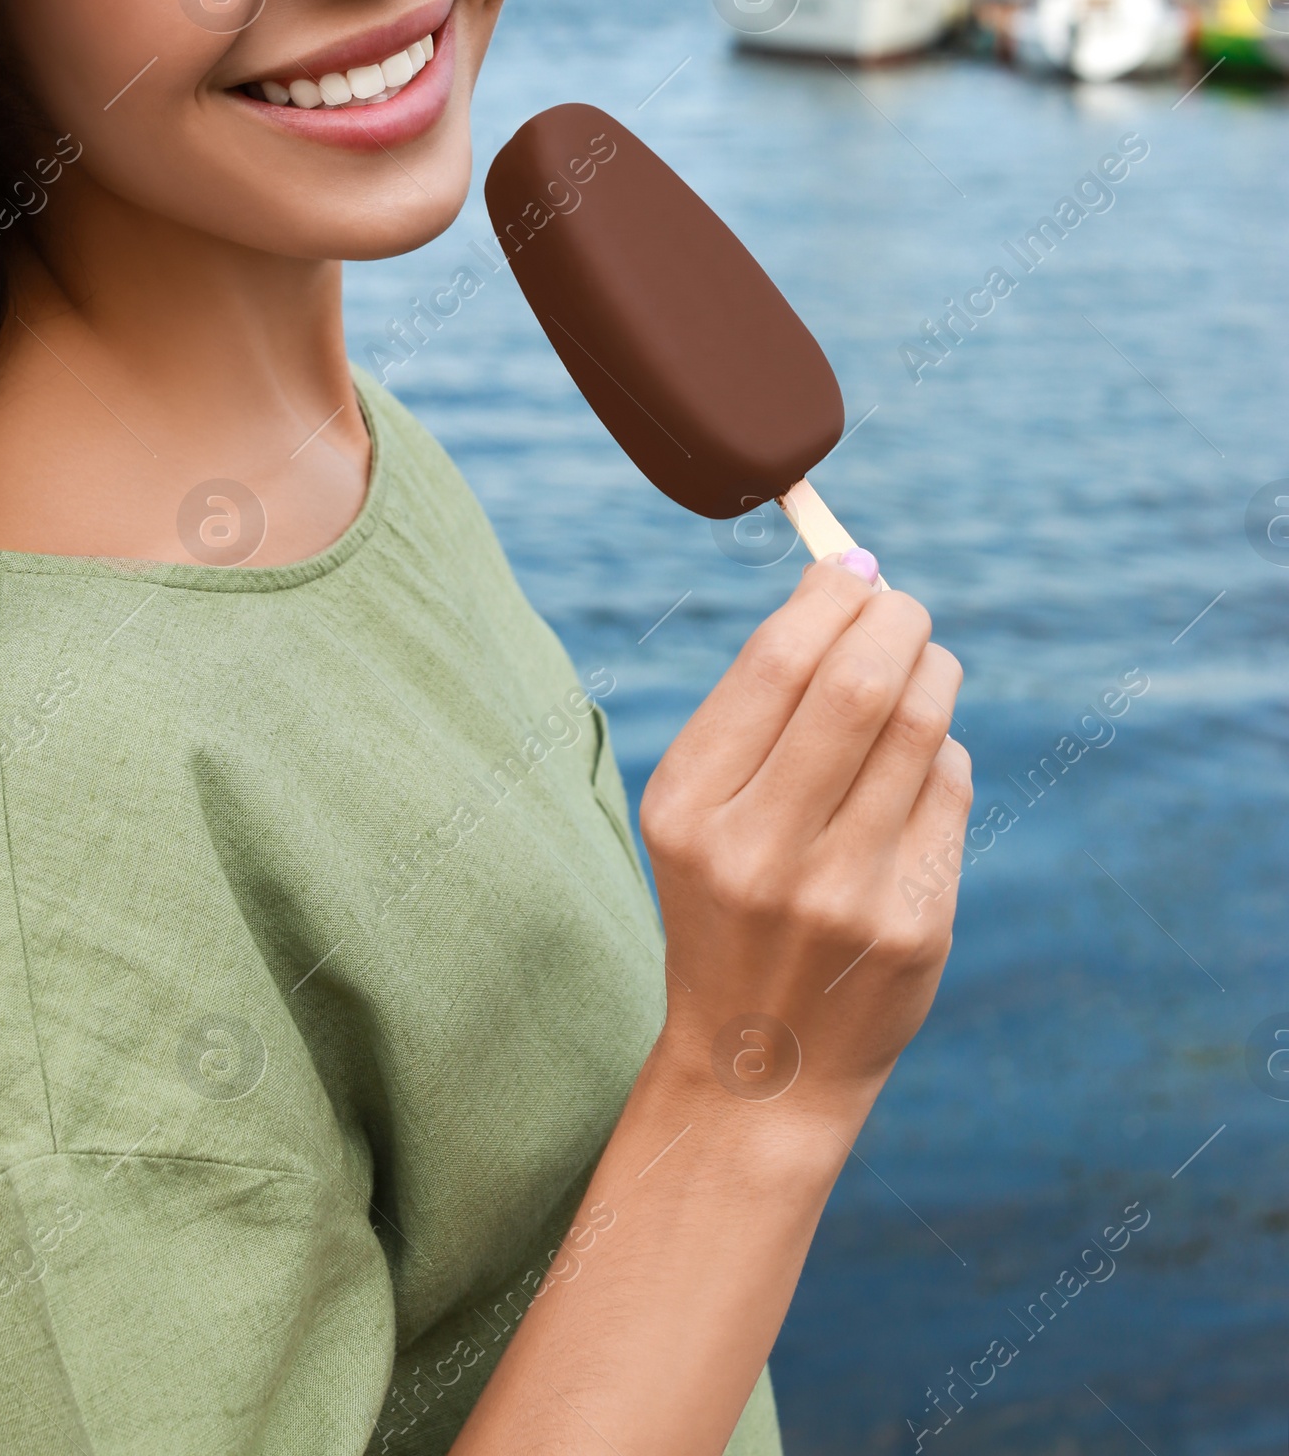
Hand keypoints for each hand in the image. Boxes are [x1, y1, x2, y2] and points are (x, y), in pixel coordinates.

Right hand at [639, 556, 969, 1128]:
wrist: (759, 1067)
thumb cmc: (732, 901)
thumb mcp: (700, 813)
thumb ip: (760, 709)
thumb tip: (852, 581)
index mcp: (689, 807)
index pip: (778, 661)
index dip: (830, 596)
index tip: (852, 570)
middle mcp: (760, 850)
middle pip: (861, 684)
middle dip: (897, 619)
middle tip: (902, 605)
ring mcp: (843, 894)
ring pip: (922, 727)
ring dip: (933, 671)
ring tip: (923, 662)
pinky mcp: (912, 925)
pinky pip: (949, 787)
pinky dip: (941, 749)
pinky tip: (918, 760)